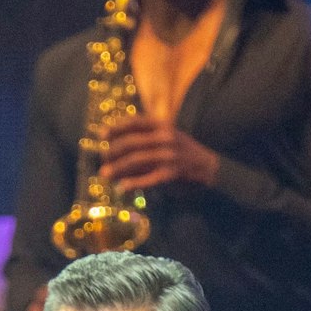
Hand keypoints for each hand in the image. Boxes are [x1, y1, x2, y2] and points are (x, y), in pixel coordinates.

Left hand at [100, 115, 219, 191]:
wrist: (209, 168)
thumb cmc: (182, 152)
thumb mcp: (168, 136)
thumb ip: (147, 138)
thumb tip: (117, 146)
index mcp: (162, 125)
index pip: (134, 123)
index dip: (115, 128)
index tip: (101, 135)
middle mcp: (165, 137)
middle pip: (130, 143)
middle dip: (112, 152)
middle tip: (102, 160)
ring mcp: (168, 156)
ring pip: (135, 161)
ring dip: (117, 168)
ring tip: (105, 175)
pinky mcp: (171, 174)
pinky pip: (147, 179)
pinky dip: (133, 184)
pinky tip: (122, 187)